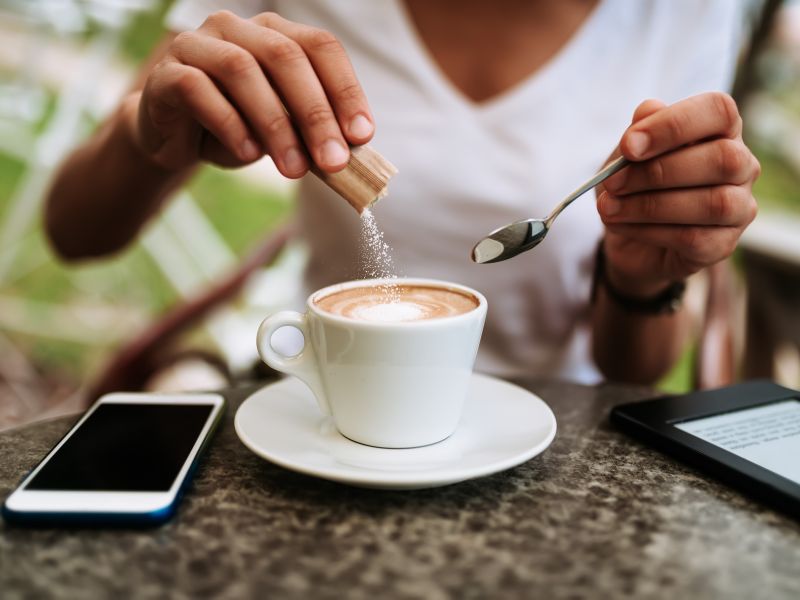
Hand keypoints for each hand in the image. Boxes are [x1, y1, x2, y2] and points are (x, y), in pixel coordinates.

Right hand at [131, 11, 373, 173]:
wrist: (176, 140)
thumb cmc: (239, 129)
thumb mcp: (283, 131)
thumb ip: (311, 133)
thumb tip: (347, 154)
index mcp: (275, 32)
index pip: (320, 47)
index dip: (346, 90)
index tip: (362, 136)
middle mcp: (237, 28)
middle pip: (285, 57)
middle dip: (315, 113)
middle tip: (333, 161)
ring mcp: (197, 44)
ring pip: (242, 70)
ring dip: (275, 124)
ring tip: (294, 169)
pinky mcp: (166, 73)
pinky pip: (198, 89)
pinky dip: (229, 123)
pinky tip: (249, 154)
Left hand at [596, 92, 758, 297]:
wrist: (629, 240)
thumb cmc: (635, 186)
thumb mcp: (626, 156)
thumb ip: (639, 132)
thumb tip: (649, 110)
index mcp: (721, 130)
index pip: (717, 111)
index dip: (673, 125)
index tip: (629, 146)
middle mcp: (740, 166)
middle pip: (722, 158)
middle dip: (658, 171)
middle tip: (612, 182)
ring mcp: (738, 208)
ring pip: (712, 203)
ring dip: (650, 205)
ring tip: (609, 207)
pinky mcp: (722, 245)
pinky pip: (693, 237)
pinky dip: (648, 230)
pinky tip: (620, 225)